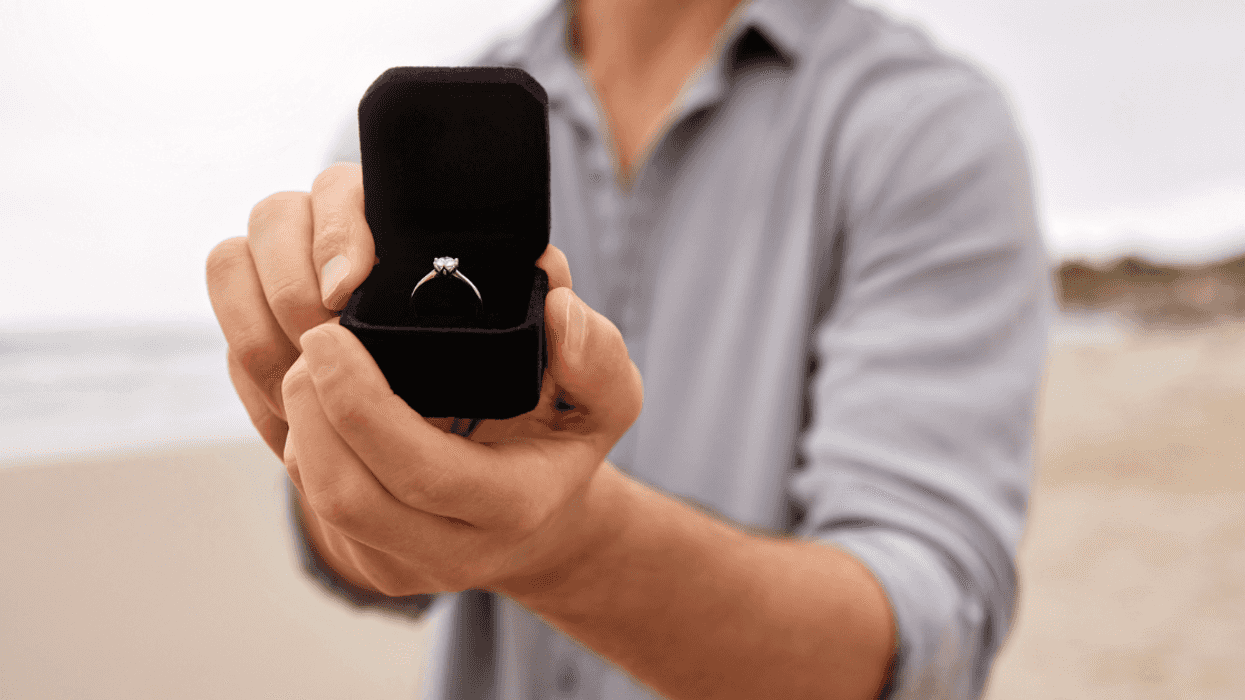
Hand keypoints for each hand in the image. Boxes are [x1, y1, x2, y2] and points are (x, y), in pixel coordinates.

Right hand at [205, 162, 578, 451]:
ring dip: (259, 339)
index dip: (334, 230)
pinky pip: (233, 345)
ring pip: (234, 273)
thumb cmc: (548, 427)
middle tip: (322, 355)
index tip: (347, 289)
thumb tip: (559, 306)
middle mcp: (363, 254)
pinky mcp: (277, 356)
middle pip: (273, 219)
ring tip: (309, 397)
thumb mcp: (598, 401)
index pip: (350, 191)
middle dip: (286, 292)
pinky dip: (251, 378)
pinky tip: (294, 420)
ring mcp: (309, 302)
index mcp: (435, 242)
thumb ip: (599, 361)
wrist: (499, 485)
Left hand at [207, 162, 643, 594]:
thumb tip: (557, 306)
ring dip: (295, 420)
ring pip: (316, 501)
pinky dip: (290, 432)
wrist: (538, 516)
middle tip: (311, 338)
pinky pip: (304, 497)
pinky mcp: (360, 554)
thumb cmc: (562, 442)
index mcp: (511, 506)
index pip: (420, 473)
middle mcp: (449, 549)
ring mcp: (398, 560)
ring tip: (308, 358)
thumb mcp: (608, 398)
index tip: (332, 332)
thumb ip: (596, 354)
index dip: (362, 405)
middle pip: (348, 497)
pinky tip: (305, 385)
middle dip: (312, 410)